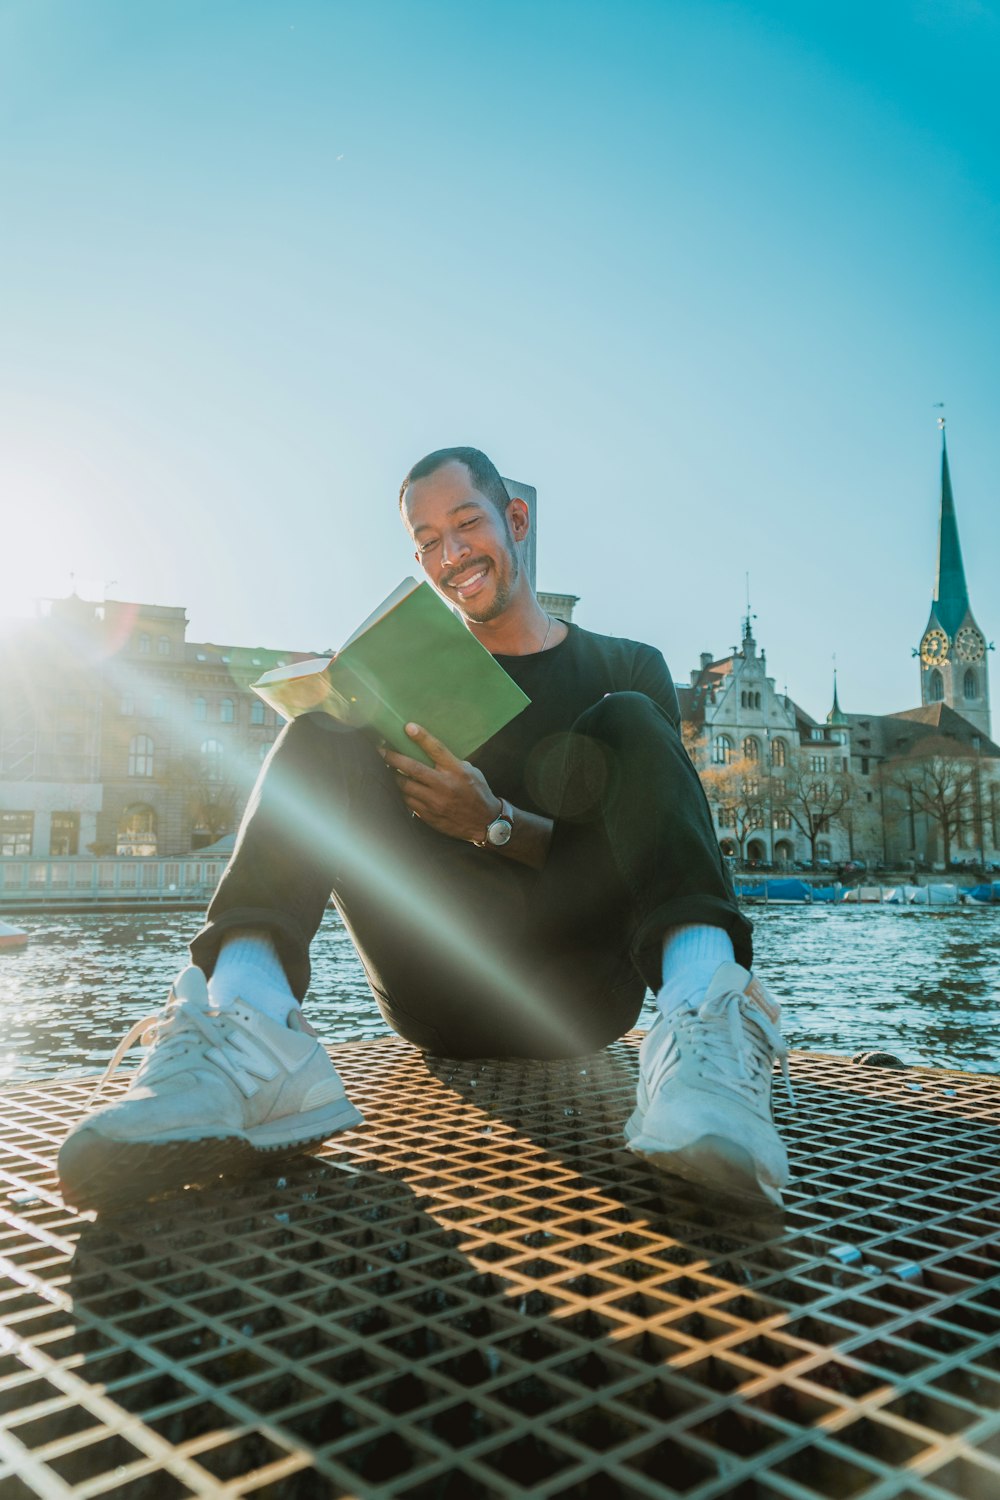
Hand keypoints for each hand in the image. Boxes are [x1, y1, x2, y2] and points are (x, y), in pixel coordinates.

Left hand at [380, 723, 499, 841]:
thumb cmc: (477, 792)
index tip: (408, 727)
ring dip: (394, 776)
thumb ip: (451, 762)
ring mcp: (435, 802)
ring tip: (388, 769)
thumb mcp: (470, 772)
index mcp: (456, 770)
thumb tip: (429, 752)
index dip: (421, 737)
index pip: (436, 749)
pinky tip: (401, 788)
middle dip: (393, 758)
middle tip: (382, 751)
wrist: (484, 822)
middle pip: (413, 768)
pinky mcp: (429, 815)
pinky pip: (408, 802)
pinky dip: (403, 793)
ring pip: (405, 786)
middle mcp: (444, 785)